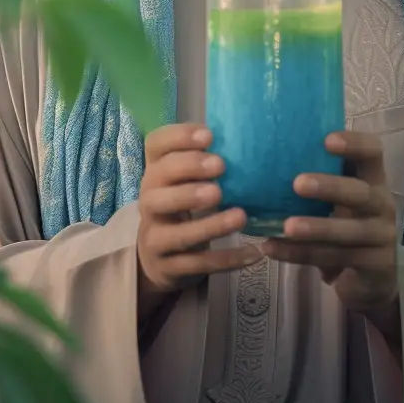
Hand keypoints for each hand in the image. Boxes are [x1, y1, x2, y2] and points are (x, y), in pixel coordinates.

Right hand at [135, 124, 258, 322]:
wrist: (158, 258)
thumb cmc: (182, 209)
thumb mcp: (186, 181)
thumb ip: (206, 161)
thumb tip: (249, 135)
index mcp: (156, 174)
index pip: (154, 147)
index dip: (177, 138)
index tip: (209, 136)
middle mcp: (149, 203)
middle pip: (157, 187)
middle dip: (188, 175)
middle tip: (221, 168)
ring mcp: (156, 238)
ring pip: (177, 232)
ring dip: (209, 223)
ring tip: (240, 216)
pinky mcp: (170, 267)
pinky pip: (198, 264)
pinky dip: (226, 260)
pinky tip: (253, 253)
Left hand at [260, 129, 400, 341]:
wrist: (367, 279)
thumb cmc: (341, 229)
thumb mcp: (334, 204)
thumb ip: (312, 185)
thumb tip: (256, 161)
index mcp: (372, 182)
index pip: (373, 154)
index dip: (355, 145)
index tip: (327, 140)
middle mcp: (382, 205)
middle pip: (361, 193)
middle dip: (330, 187)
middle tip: (297, 184)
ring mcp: (381, 237)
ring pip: (349, 231)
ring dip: (316, 228)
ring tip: (286, 227)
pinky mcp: (374, 265)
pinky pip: (335, 258)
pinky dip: (300, 254)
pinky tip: (272, 249)